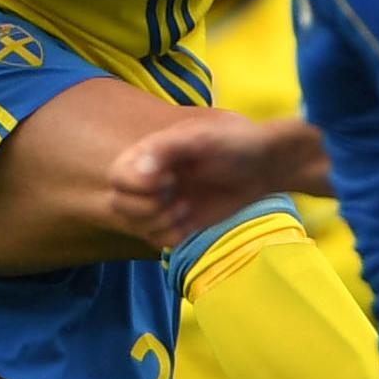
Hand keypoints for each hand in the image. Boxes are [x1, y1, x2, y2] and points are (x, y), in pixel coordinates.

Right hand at [108, 108, 279, 247]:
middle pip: (117, 204)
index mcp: (146, 154)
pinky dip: (171, 236)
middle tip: (178, 197)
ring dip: (160, 222)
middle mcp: (146, 179)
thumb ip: (166, 149)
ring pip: (135, 225)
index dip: (136, 185)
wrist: (261, 166)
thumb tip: (139, 172)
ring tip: (186, 207)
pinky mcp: (175, 224)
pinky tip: (190, 221)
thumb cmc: (232, 143)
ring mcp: (159, 203)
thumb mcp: (201, 138)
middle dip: (147, 208)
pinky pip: (156, 241)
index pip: (117, 177)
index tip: (169, 180)